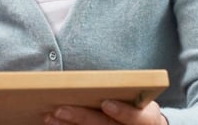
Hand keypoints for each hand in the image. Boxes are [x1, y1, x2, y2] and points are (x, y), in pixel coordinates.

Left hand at [44, 100, 167, 124]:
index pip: (142, 118)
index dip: (124, 112)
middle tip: (60, 109)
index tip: (106, 103)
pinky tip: (52, 122)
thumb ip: (118, 88)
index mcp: (148, 118)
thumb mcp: (133, 96)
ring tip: (49, 116)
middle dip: (83, 117)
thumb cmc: (131, 104)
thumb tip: (85, 77)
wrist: (133, 122)